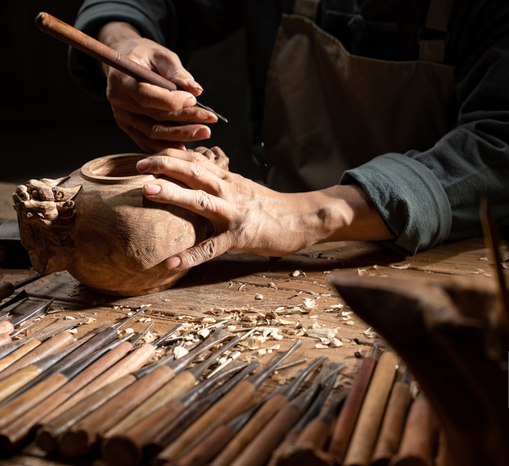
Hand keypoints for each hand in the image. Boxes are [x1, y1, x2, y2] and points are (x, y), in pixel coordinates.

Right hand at [97, 22, 216, 151]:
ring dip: (180, 135)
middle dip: (185, 120)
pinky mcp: (128, 126)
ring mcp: (122, 115)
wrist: (127, 62)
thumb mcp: (161, 55)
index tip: (193, 100)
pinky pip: (147, 140)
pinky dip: (165, 145)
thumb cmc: (145, 56)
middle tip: (209, 120)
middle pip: (154, 116)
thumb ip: (177, 73)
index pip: (145, 95)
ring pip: (153, 131)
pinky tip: (184, 146)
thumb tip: (196, 90)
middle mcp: (118, 99)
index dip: (170, 100)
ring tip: (204, 132)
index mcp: (121, 78)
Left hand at [136, 147, 394, 269]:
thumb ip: (218, 182)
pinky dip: (192, 254)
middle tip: (137, 165)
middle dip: (165, 165)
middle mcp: (229, 190)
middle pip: (195, 171)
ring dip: (173, 193)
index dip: (170, 153)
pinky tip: (171, 262)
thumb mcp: (242, 188)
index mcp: (227, 179)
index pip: (196, 159)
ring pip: (201, 199)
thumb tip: (190, 176)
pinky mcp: (241, 236)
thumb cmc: (269, 207)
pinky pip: (213, 246)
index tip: (143, 151)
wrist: (303, 219)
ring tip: (147, 191)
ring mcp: (235, 212)